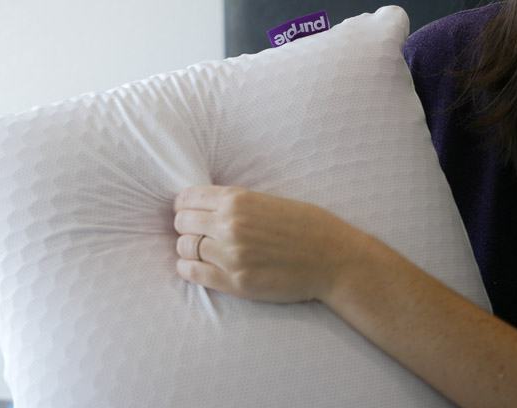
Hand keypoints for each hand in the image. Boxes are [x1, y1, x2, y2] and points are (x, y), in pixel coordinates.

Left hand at [173, 185, 375, 303]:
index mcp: (237, 199)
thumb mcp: (268, 200)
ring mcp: (230, 255)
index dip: (184, 205)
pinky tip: (196, 267)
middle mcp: (229, 225)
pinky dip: (188, 269)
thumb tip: (203, 207)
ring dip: (188, 249)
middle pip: (181, 223)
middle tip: (197, 232)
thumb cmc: (307, 226)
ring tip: (201, 251)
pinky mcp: (235, 282)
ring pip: (184, 248)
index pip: (186, 198)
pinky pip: (193, 274)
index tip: (189, 212)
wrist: (334, 259)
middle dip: (186, 226)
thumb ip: (235, 203)